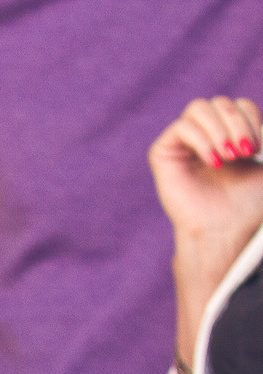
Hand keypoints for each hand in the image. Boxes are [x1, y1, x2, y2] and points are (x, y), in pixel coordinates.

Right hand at [150, 95, 262, 247]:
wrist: (225, 229)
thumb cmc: (248, 202)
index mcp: (228, 133)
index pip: (239, 105)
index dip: (252, 119)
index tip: (258, 149)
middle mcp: (205, 134)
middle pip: (221, 102)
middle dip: (238, 123)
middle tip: (245, 152)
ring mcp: (183, 143)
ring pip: (199, 108)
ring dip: (220, 129)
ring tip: (229, 157)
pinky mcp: (163, 153)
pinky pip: (181, 127)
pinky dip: (201, 140)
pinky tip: (213, 162)